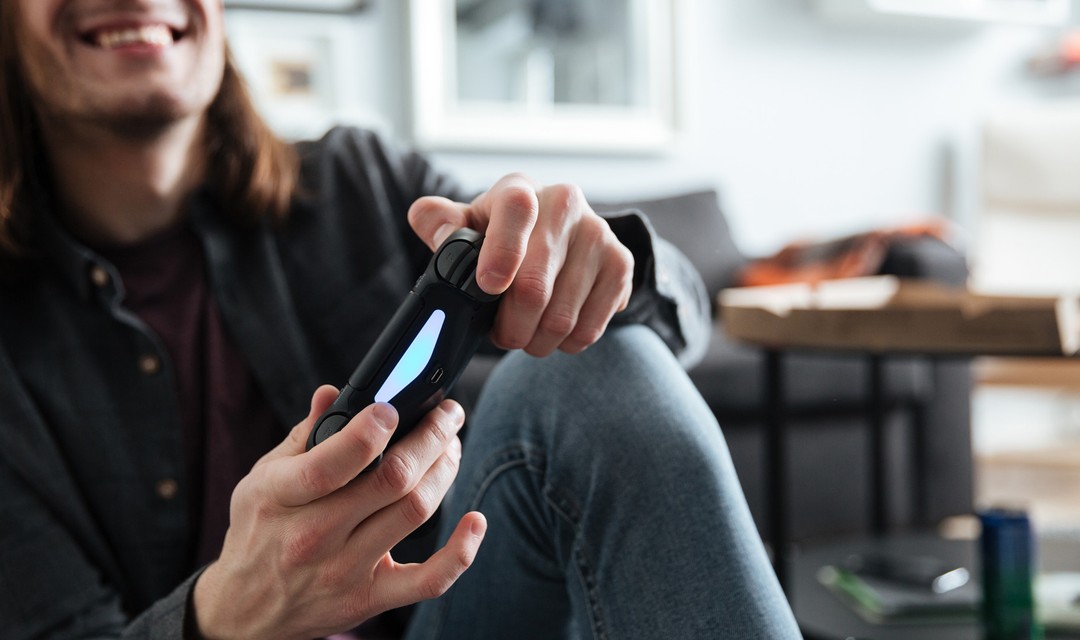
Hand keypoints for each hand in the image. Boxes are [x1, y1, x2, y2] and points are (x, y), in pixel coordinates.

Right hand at [191, 386, 485, 639]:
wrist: (244, 611)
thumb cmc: (259, 531)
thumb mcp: (262, 478)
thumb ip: (303, 435)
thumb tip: (332, 393)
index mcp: (280, 497)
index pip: (333, 462)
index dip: (371, 430)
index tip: (393, 407)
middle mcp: (314, 536)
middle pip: (391, 480)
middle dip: (430, 437)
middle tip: (447, 414)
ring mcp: (345, 570)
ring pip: (414, 512)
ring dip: (445, 471)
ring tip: (451, 446)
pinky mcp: (370, 599)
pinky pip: (429, 580)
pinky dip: (461, 551)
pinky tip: (475, 520)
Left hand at [408, 174, 633, 355]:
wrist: (561, 234)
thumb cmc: (504, 234)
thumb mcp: (468, 225)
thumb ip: (439, 223)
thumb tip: (438, 230)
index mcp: (520, 189)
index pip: (517, 210)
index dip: (502, 252)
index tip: (488, 287)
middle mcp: (565, 203)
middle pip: (535, 287)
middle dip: (510, 326)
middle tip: (501, 334)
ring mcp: (599, 234)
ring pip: (561, 318)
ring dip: (536, 341)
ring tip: (527, 333)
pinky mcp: (621, 264)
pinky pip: (590, 328)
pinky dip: (566, 343)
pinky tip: (555, 330)